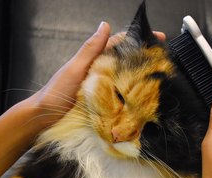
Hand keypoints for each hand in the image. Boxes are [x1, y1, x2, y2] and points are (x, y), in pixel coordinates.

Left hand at [26, 22, 165, 128]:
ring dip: (143, 78)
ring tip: (162, 79)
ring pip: (127, 80)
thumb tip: (105, 25)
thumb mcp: (75, 68)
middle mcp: (102, 73)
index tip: (159, 37)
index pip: (121, 44)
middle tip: (166, 60)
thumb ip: (90, 49)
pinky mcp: (106, 104)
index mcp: (96, 60)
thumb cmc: (56, 92)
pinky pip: (123, 98)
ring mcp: (105, 89)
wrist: (46, 118)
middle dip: (146, 58)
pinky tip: (146, 99)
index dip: (139, 38)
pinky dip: (134, 97)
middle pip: (127, 62)